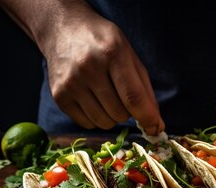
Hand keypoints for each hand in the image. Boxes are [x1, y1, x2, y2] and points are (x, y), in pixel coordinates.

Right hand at [41, 9, 164, 134]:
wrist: (64, 30)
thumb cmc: (103, 44)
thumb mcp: (129, 56)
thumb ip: (145, 90)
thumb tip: (155, 125)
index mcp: (112, 53)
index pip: (133, 96)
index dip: (147, 117)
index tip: (155, 129)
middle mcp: (88, 68)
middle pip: (118, 113)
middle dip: (127, 112)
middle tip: (121, 96)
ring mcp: (71, 83)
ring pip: (103, 122)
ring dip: (111, 117)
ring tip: (106, 97)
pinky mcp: (59, 95)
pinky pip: (86, 124)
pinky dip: (95, 118)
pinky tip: (91, 99)